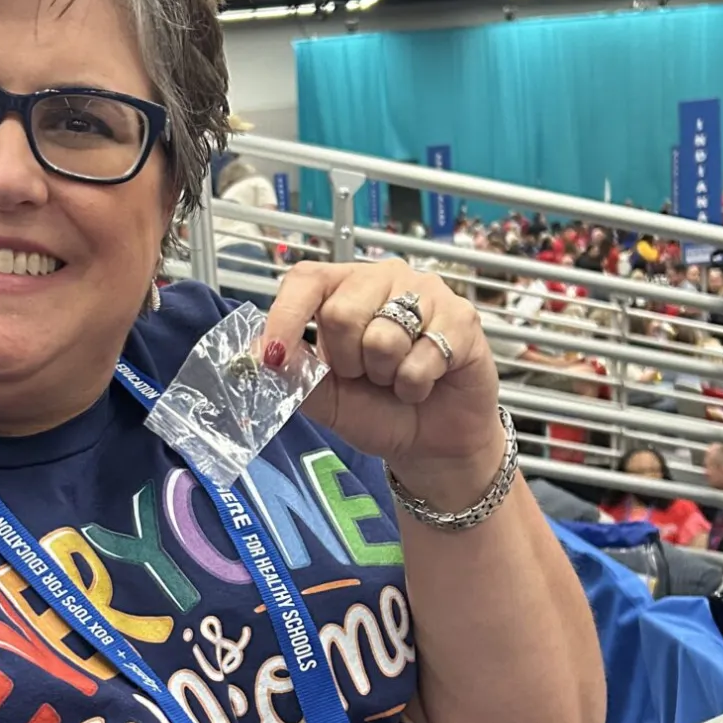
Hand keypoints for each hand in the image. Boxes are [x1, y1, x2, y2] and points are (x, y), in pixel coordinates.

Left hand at [262, 259, 502, 498]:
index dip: (286, 315)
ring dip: (386, 375)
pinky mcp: (462, 317)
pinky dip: (417, 384)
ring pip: (384, 335)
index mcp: (343, 290)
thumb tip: (261, 355)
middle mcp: (384, 279)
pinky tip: (426, 383)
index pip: (306, 280)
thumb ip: (297, 375)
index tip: (274, 355)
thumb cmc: (379, 412)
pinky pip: (424, 356)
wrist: (431, 443)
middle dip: (349, 362)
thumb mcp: (327, 399)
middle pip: (342, 312)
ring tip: (398, 378)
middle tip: (368, 376)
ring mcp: (426, 292)